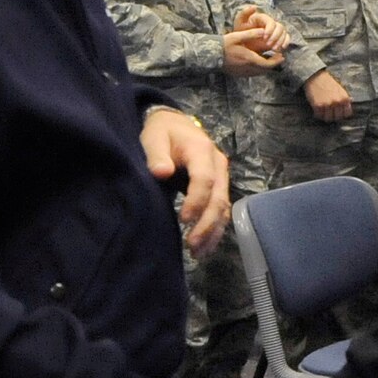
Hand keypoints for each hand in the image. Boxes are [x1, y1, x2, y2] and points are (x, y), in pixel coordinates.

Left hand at [141, 108, 230, 257]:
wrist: (175, 124)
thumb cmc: (162, 131)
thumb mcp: (154, 137)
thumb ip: (156, 154)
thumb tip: (162, 172)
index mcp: (202, 151)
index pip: (204, 179)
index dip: (196, 201)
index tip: (183, 219)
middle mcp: (218, 164)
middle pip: (219, 197)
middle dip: (207, 223)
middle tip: (191, 244)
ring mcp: (221, 176)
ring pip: (224, 207)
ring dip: (213, 231)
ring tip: (198, 253)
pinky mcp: (219, 187)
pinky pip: (222, 210)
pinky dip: (216, 229)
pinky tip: (206, 246)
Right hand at [222, 29, 284, 77]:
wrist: (210, 55)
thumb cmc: (224, 45)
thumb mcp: (237, 36)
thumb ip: (252, 34)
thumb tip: (264, 31)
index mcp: (249, 59)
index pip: (268, 64)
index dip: (276, 61)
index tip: (282, 56)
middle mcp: (248, 68)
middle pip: (265, 70)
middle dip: (273, 64)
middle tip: (278, 57)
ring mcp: (243, 73)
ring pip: (259, 73)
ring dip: (266, 67)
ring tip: (269, 59)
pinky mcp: (239, 74)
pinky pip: (253, 74)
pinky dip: (258, 69)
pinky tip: (258, 63)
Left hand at [232, 5, 287, 54]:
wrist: (243, 42)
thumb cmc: (240, 31)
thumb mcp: (239, 22)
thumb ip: (244, 13)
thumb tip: (254, 7)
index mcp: (262, 18)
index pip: (271, 21)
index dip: (270, 29)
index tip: (265, 38)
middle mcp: (270, 22)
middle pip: (280, 27)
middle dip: (276, 37)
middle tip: (269, 45)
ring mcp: (275, 30)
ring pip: (284, 32)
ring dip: (280, 41)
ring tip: (274, 49)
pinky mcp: (278, 37)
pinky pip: (286, 38)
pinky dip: (286, 42)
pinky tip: (281, 49)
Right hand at [304, 70, 353, 122]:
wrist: (316, 77)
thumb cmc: (328, 83)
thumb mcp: (341, 90)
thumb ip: (345, 100)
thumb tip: (348, 109)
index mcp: (345, 98)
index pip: (347, 114)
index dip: (342, 114)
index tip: (338, 112)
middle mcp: (337, 102)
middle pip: (337, 118)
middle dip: (333, 116)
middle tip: (329, 112)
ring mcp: (328, 104)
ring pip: (328, 119)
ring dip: (325, 116)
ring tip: (323, 111)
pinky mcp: (318, 106)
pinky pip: (319, 116)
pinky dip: (318, 114)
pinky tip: (317, 109)